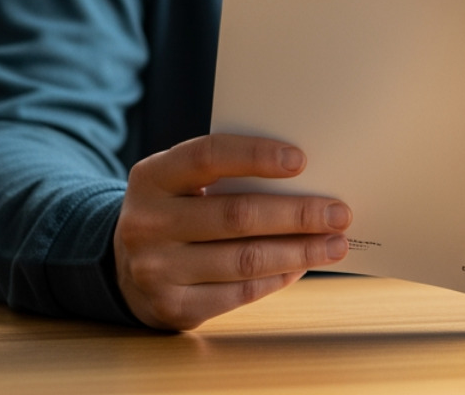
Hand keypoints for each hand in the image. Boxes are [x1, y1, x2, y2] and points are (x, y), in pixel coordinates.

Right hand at [114, 134, 349, 329]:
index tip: (301, 160)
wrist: (125, 267)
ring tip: (335, 243)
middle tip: (339, 213)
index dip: (255, 156)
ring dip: (299, 251)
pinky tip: (302, 266)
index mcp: (152, 177)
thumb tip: (306, 179)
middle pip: (236, 215)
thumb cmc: (176, 210)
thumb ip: (227, 174)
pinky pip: (240, 293)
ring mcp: (156, 270)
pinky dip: (278, 278)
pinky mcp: (173, 308)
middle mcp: (147, 223)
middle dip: (297, 214)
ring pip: (244, 259)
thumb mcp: (182, 182)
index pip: (208, 156)